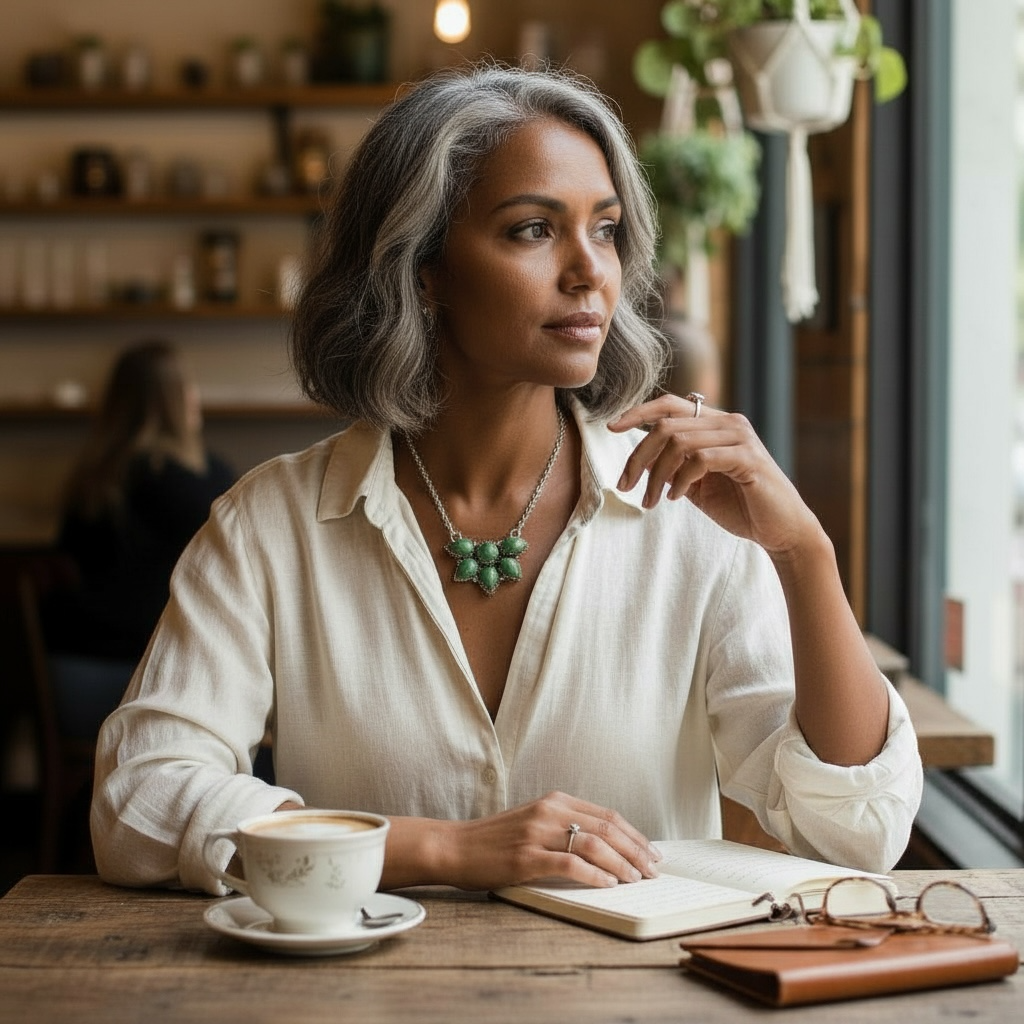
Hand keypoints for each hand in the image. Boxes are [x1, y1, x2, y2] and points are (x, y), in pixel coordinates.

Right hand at [436, 791, 660, 890]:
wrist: (454, 846)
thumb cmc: (494, 840)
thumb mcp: (533, 822)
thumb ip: (564, 827)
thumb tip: (606, 847)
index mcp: (554, 801)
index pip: (607, 815)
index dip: (634, 834)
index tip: (651, 852)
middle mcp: (549, 812)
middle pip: (607, 829)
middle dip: (636, 851)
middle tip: (653, 870)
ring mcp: (537, 833)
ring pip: (594, 846)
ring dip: (621, 864)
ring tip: (636, 879)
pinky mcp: (526, 857)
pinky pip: (570, 865)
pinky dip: (595, 876)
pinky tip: (608, 885)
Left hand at [608, 394, 822, 558]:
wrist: (781, 530)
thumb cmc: (740, 506)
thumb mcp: (696, 484)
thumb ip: (673, 466)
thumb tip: (640, 459)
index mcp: (715, 423)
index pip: (670, 404)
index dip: (638, 412)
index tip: (611, 427)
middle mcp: (729, 422)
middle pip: (666, 424)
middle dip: (638, 456)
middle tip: (626, 486)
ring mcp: (740, 438)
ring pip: (679, 441)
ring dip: (656, 474)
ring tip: (652, 500)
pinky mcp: (748, 458)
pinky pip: (700, 459)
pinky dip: (680, 479)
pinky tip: (677, 497)